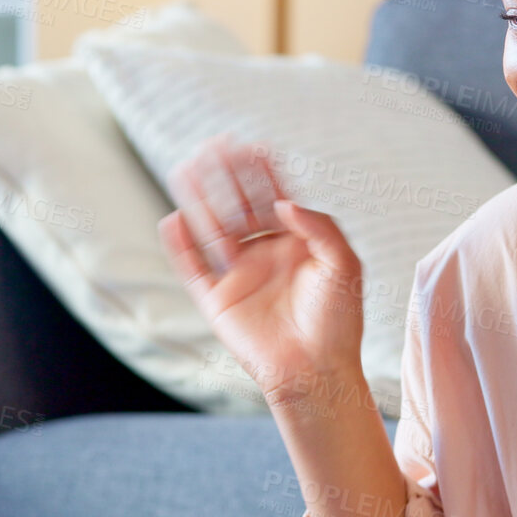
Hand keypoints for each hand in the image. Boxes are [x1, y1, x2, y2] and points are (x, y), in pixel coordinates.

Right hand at [158, 135, 365, 399]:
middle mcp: (265, 255)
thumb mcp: (344, 265)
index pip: (274, 198)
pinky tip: (173, 219)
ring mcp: (239, 277)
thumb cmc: (338, 321)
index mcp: (296, 244)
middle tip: (214, 146)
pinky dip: (182, 246)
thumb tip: (283, 203)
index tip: (252, 145)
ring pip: (212, 229)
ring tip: (184, 168)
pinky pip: (194, 268)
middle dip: (227, 177)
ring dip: (199, 200)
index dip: (262, 172)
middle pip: (239, 206)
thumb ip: (320, 227)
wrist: (317, 371)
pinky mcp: (218, 302)